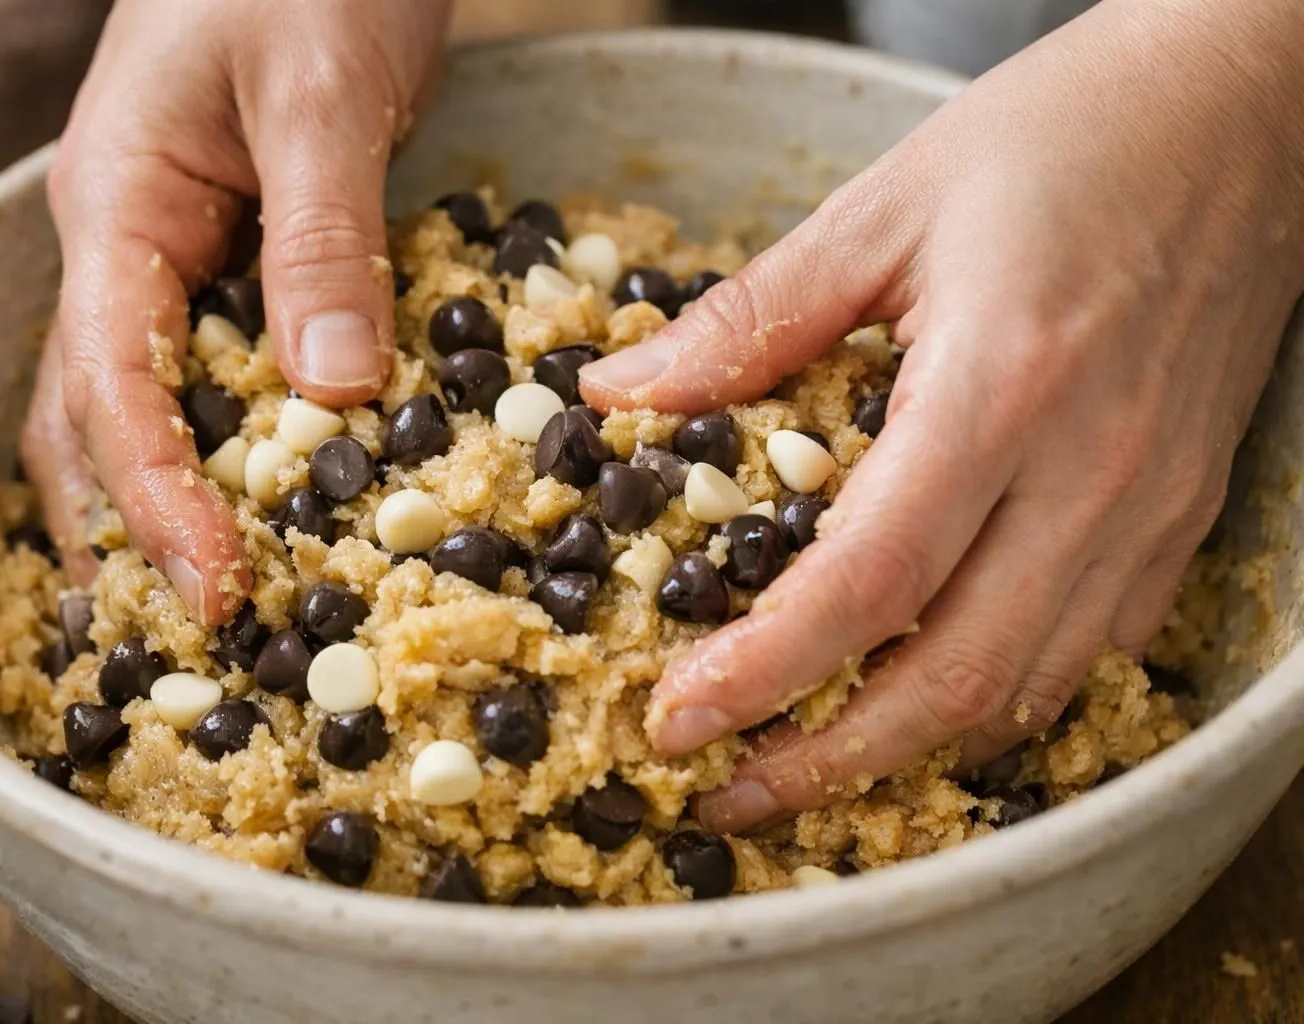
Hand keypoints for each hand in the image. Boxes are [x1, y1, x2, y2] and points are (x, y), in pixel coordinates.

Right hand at [20, 0, 449, 621]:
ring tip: (212, 609)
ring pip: (145, 408)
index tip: (219, 590)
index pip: (113, 390)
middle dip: (137, 535)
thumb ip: (324, 237)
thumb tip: (330, 391)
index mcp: (118, 209)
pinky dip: (232, 447)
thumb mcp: (319, 91)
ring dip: (166, 509)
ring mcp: (177, 255)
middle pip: (96, 423)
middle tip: (200, 643)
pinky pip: (218, 371)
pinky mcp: (240, 256)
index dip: (158, 503)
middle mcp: (127, 248)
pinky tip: (272, 501)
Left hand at [580, 0, 1303, 830]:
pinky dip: (1001, 696)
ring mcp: (1151, 505)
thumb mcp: (883, 206)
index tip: (677, 723)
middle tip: (729, 791)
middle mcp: (1090, 472)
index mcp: (999, 388)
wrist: (1242, 108)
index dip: (765, 672)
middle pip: (953, 678)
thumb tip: (621, 394)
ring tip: (810, 765)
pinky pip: (1092, 649)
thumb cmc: (1066, 136)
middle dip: (830, 761)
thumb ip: (752, 317)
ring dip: (912, 749)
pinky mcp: (1184, 513)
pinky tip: (929, 693)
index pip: (869, 581)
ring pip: (1030, 687)